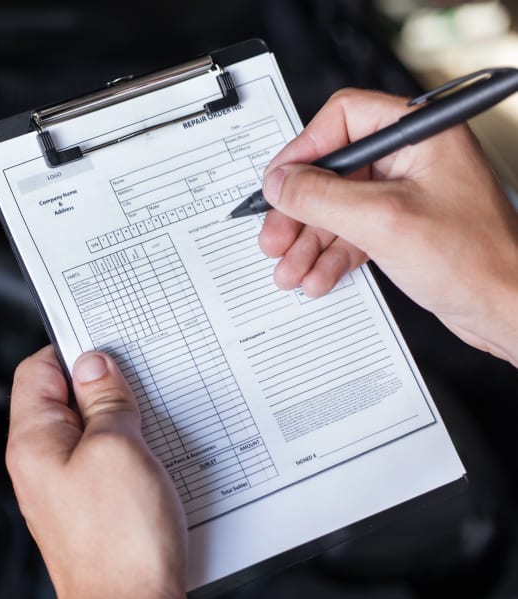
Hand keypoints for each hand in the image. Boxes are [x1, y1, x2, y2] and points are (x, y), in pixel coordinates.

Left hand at [7, 346, 188, 598]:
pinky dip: (135, 457)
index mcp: (33, 442)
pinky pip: (110, 467)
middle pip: (66, 401)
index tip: (110, 346)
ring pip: (93, 435)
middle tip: (141, 387)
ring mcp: (67, 490)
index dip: (73, 350)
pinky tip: (161, 462)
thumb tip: (95, 364)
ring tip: (154, 428)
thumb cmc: (118, 547)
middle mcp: (42, 465)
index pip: (37, 370)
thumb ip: (106, 400)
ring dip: (126, 425)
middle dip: (105, 388)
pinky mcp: (94, 512)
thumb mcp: (118, 449)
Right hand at [258, 88, 517, 364]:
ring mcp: (405, 193)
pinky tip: (317, 276)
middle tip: (275, 235)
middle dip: (299, 209)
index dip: (303, 150)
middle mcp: (412, 157)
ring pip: (335, 206)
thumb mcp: (383, 222)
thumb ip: (321, 197)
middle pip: (332, 169)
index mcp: (421, 134)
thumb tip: (280, 183)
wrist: (508, 308)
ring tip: (289, 267)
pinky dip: (329, 255)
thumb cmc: (477, 260)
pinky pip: (350, 232)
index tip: (278, 183)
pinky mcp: (401, 226)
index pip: (343, 119)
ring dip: (308, 240)